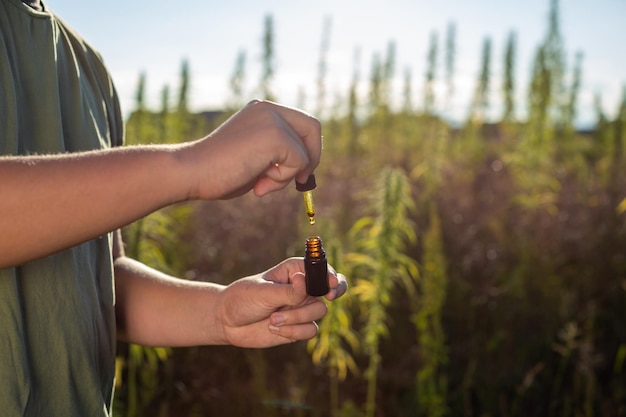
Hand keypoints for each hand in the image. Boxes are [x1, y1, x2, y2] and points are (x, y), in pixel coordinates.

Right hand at [178, 100, 321, 199]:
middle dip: (312, 158)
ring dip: (287, 176)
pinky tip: (257, 184)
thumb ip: (277, 155)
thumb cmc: (218, 171)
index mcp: (262, 110)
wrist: (192, 172)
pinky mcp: (275, 136)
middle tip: (299, 181)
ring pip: (305, 152)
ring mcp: (272, 120)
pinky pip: (298, 164)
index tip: (297, 172)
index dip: (307, 148)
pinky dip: (281, 181)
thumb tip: (306, 168)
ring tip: (260, 184)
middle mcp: (268, 108)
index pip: (302, 122)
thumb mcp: (254, 157)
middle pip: (313, 127)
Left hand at [215, 258, 346, 347]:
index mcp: (295, 271)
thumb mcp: (263, 292)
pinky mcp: (298, 326)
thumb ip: (287, 291)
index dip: (330, 275)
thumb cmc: (243, 299)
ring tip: (273, 319)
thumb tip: (304, 281)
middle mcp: (302, 288)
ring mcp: (301, 307)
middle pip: (328, 289)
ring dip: (296, 318)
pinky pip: (310, 330)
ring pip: (319, 312)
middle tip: (330, 295)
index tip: (330, 284)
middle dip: (334, 291)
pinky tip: (274, 329)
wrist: (228, 322)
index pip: (320, 269)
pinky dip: (293, 332)